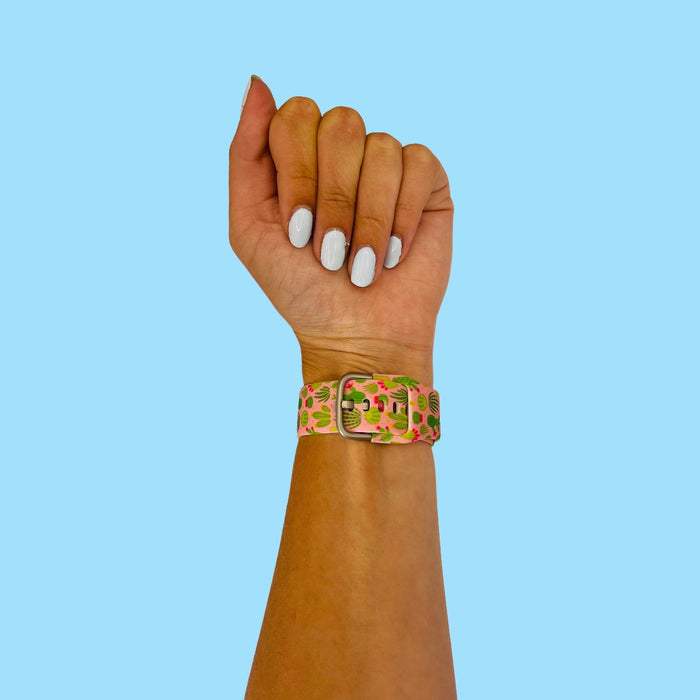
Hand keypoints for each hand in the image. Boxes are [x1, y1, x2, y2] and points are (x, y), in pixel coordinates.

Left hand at [229, 77, 452, 383]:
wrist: (356, 336)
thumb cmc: (301, 290)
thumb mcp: (250, 227)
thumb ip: (246, 155)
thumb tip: (258, 81)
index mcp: (300, 157)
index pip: (294, 115)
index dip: (297, 173)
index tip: (297, 232)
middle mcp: (343, 153)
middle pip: (340, 123)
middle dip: (333, 198)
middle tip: (329, 253)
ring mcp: (386, 165)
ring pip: (380, 147)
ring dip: (366, 218)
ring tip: (361, 265)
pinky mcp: (428, 182)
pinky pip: (418, 164)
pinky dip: (400, 218)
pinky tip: (393, 254)